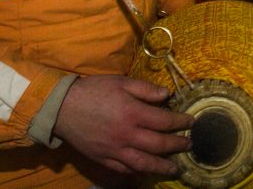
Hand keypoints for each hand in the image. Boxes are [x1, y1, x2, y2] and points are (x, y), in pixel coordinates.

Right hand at [52, 75, 192, 175]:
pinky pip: (124, 169)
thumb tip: (167, 95)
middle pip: (159, 144)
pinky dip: (138, 170)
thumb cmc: (93, 90)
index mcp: (133, 113)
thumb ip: (145, 89)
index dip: (181, 122)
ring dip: (163, 166)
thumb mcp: (121, 81)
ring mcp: (115, 150)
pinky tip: (146, 169)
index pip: (165, 121)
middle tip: (189, 144)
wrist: (62, 107)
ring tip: (175, 168)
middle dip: (177, 145)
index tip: (191, 122)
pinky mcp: (103, 158)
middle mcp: (127, 134)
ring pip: (144, 163)